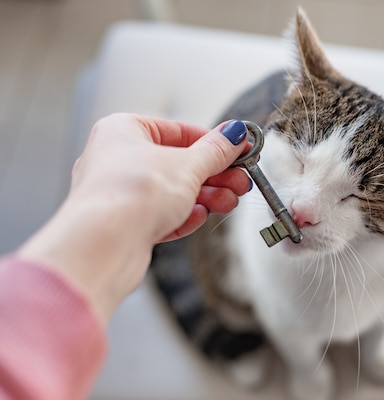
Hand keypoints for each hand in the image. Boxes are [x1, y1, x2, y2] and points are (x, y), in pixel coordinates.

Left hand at [18, 113, 250, 320]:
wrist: (104, 245)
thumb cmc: (131, 194)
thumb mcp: (189, 165)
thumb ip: (216, 150)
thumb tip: (234, 134)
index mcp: (123, 131)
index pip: (179, 131)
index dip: (214, 143)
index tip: (239, 150)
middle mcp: (116, 159)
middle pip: (178, 163)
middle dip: (214, 176)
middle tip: (240, 181)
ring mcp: (119, 193)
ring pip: (171, 191)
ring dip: (204, 198)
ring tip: (228, 202)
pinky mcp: (124, 223)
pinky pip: (160, 214)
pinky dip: (182, 216)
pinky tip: (197, 217)